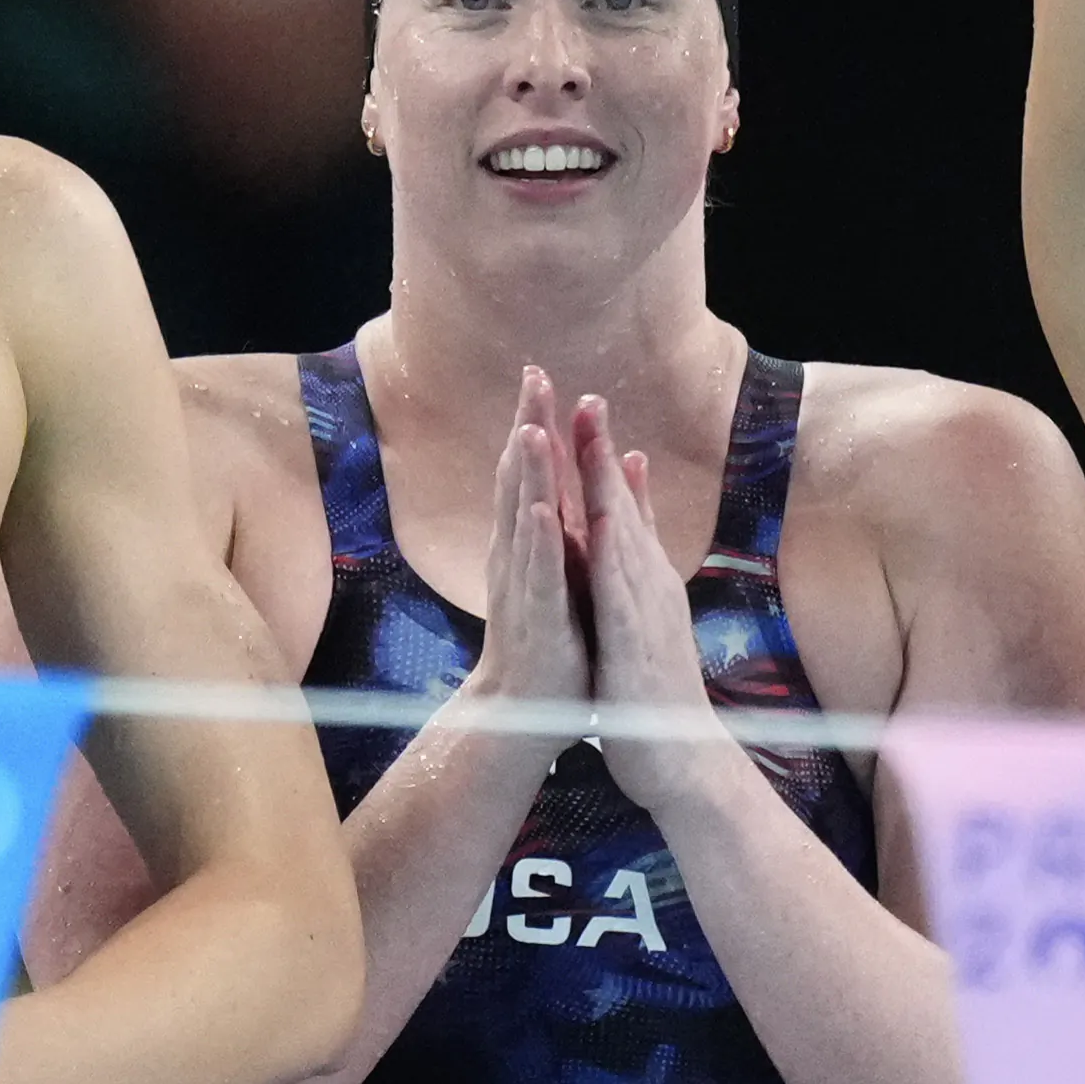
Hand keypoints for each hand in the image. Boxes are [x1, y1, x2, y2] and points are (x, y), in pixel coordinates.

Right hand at [454, 371, 594, 710]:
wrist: (523, 711)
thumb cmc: (547, 637)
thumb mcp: (558, 571)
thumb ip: (560, 524)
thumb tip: (565, 481)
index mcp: (530, 542)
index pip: (530, 471)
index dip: (533, 420)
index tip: (538, 372)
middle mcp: (519, 555)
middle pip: (521, 479)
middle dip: (527, 426)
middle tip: (531, 375)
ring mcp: (526, 585)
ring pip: (526, 519)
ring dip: (528, 475)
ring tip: (531, 429)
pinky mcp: (539, 618)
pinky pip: (540, 576)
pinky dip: (540, 543)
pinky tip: (541, 513)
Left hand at [573, 405, 729, 826]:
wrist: (684, 759)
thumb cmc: (659, 686)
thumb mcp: (650, 614)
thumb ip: (647, 570)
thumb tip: (642, 536)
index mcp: (646, 577)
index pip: (623, 505)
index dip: (602, 454)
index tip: (586, 402)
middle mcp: (650, 585)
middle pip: (623, 508)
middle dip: (603, 453)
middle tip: (588, 397)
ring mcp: (647, 612)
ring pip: (623, 540)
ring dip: (605, 491)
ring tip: (588, 447)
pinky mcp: (637, 644)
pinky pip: (620, 594)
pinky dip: (609, 556)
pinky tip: (596, 526)